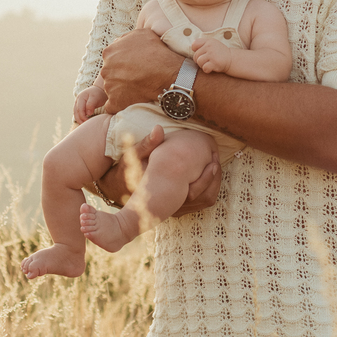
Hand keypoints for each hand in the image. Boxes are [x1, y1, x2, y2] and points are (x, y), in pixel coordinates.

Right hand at [73, 82, 107, 124]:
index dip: (83, 117)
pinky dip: (80, 118)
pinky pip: (78, 113)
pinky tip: (84, 122)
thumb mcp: (96, 98)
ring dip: (79, 120)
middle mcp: (77, 100)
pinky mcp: (79, 106)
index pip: (79, 109)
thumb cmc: (98, 94)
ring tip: (84, 126)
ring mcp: (77, 103)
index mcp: (81, 97)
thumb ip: (91, 104)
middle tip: (85, 126)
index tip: (87, 122)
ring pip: (76, 113)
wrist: (99, 90)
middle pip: (76, 112)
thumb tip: (88, 113)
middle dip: (80, 120)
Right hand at [85, 126, 222, 225]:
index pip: (192, 192)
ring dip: (213, 183)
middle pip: (203, 197)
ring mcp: (174, 208)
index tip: (213, 158)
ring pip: (204, 201)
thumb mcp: (133, 156)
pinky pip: (200, 201)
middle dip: (214, 178)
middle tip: (217, 159)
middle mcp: (170, 204)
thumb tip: (158, 129)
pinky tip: (209, 171)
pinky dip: (208, 187)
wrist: (119, 189)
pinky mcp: (177, 207)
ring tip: (216, 164)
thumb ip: (147, 144)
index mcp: (162, 193)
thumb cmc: (126, 171)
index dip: (207, 177)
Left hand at [98, 28, 178, 115]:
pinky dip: (120, 104)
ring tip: (137, 88)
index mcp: (109, 52)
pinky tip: (131, 100)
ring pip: (111, 88)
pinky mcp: (114, 102)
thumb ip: (125, 38)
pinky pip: (112, 105)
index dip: (123, 62)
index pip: (111, 58)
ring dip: (121, 89)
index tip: (133, 66)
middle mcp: (105, 70)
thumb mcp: (141, 34)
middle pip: (110, 73)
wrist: (167, 74)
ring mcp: (109, 87)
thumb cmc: (156, 52)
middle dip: (120, 75)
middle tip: (135, 77)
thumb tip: (118, 42)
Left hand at [191, 36, 231, 74]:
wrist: (231, 59)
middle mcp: (210, 46)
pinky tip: (212, 67)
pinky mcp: (215, 63)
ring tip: (209, 64)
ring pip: (199, 62)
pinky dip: (207, 70)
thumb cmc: (219, 53)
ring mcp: (212, 54)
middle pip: (195, 55)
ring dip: (202, 65)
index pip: (194, 44)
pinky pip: (204, 68)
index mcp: (208, 41)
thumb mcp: (212, 44)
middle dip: (199, 60)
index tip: (201, 53)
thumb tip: (191, 48)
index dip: (195, 50)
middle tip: (206, 61)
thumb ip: (202, 44)